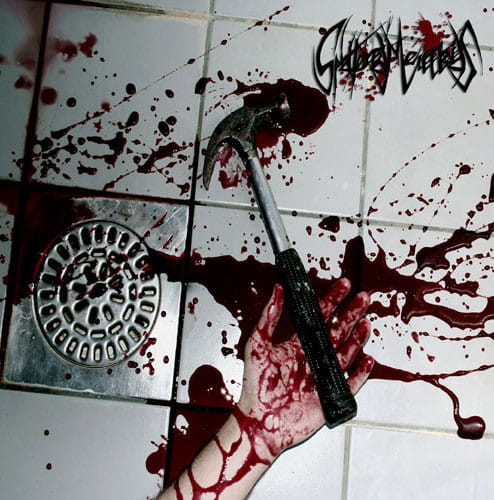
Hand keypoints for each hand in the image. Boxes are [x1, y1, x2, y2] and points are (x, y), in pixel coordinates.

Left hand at [236, 278, 373, 458]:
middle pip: (337, 331)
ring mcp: (323, 376)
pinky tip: (367, 358)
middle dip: (350, 313)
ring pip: (346, 352)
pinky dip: (361, 371)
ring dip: (357, 337)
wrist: (259, 421)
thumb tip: (278, 289)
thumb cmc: (256, 385)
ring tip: (366, 322)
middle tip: (362, 297)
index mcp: (297, 344)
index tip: (343, 285)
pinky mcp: (330, 395)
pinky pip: (351, 382)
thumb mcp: (258, 344)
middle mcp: (313, 357)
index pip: (319, 317)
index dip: (332, 300)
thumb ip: (269, 317)